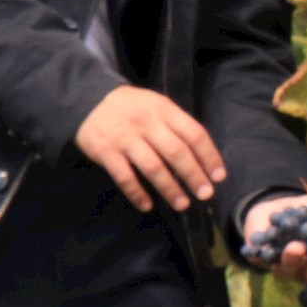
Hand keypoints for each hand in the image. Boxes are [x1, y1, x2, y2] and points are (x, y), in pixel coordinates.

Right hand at [76, 86, 226, 212]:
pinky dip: (137, 193)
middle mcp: (147, 123)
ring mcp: (125, 138)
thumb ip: (175, 126)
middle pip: (176, 152)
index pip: (194, 133)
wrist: (87, 100)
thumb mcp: (156, 105)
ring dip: (170, 188)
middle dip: (194, 175)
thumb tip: (201, 157)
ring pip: (153, 167)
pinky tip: (147, 205)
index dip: (209, 156)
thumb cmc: (131, 107)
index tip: (219, 176)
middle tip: (206, 194)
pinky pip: (125, 177)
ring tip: (183, 204)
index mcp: (164, 110)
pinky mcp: (106, 152)